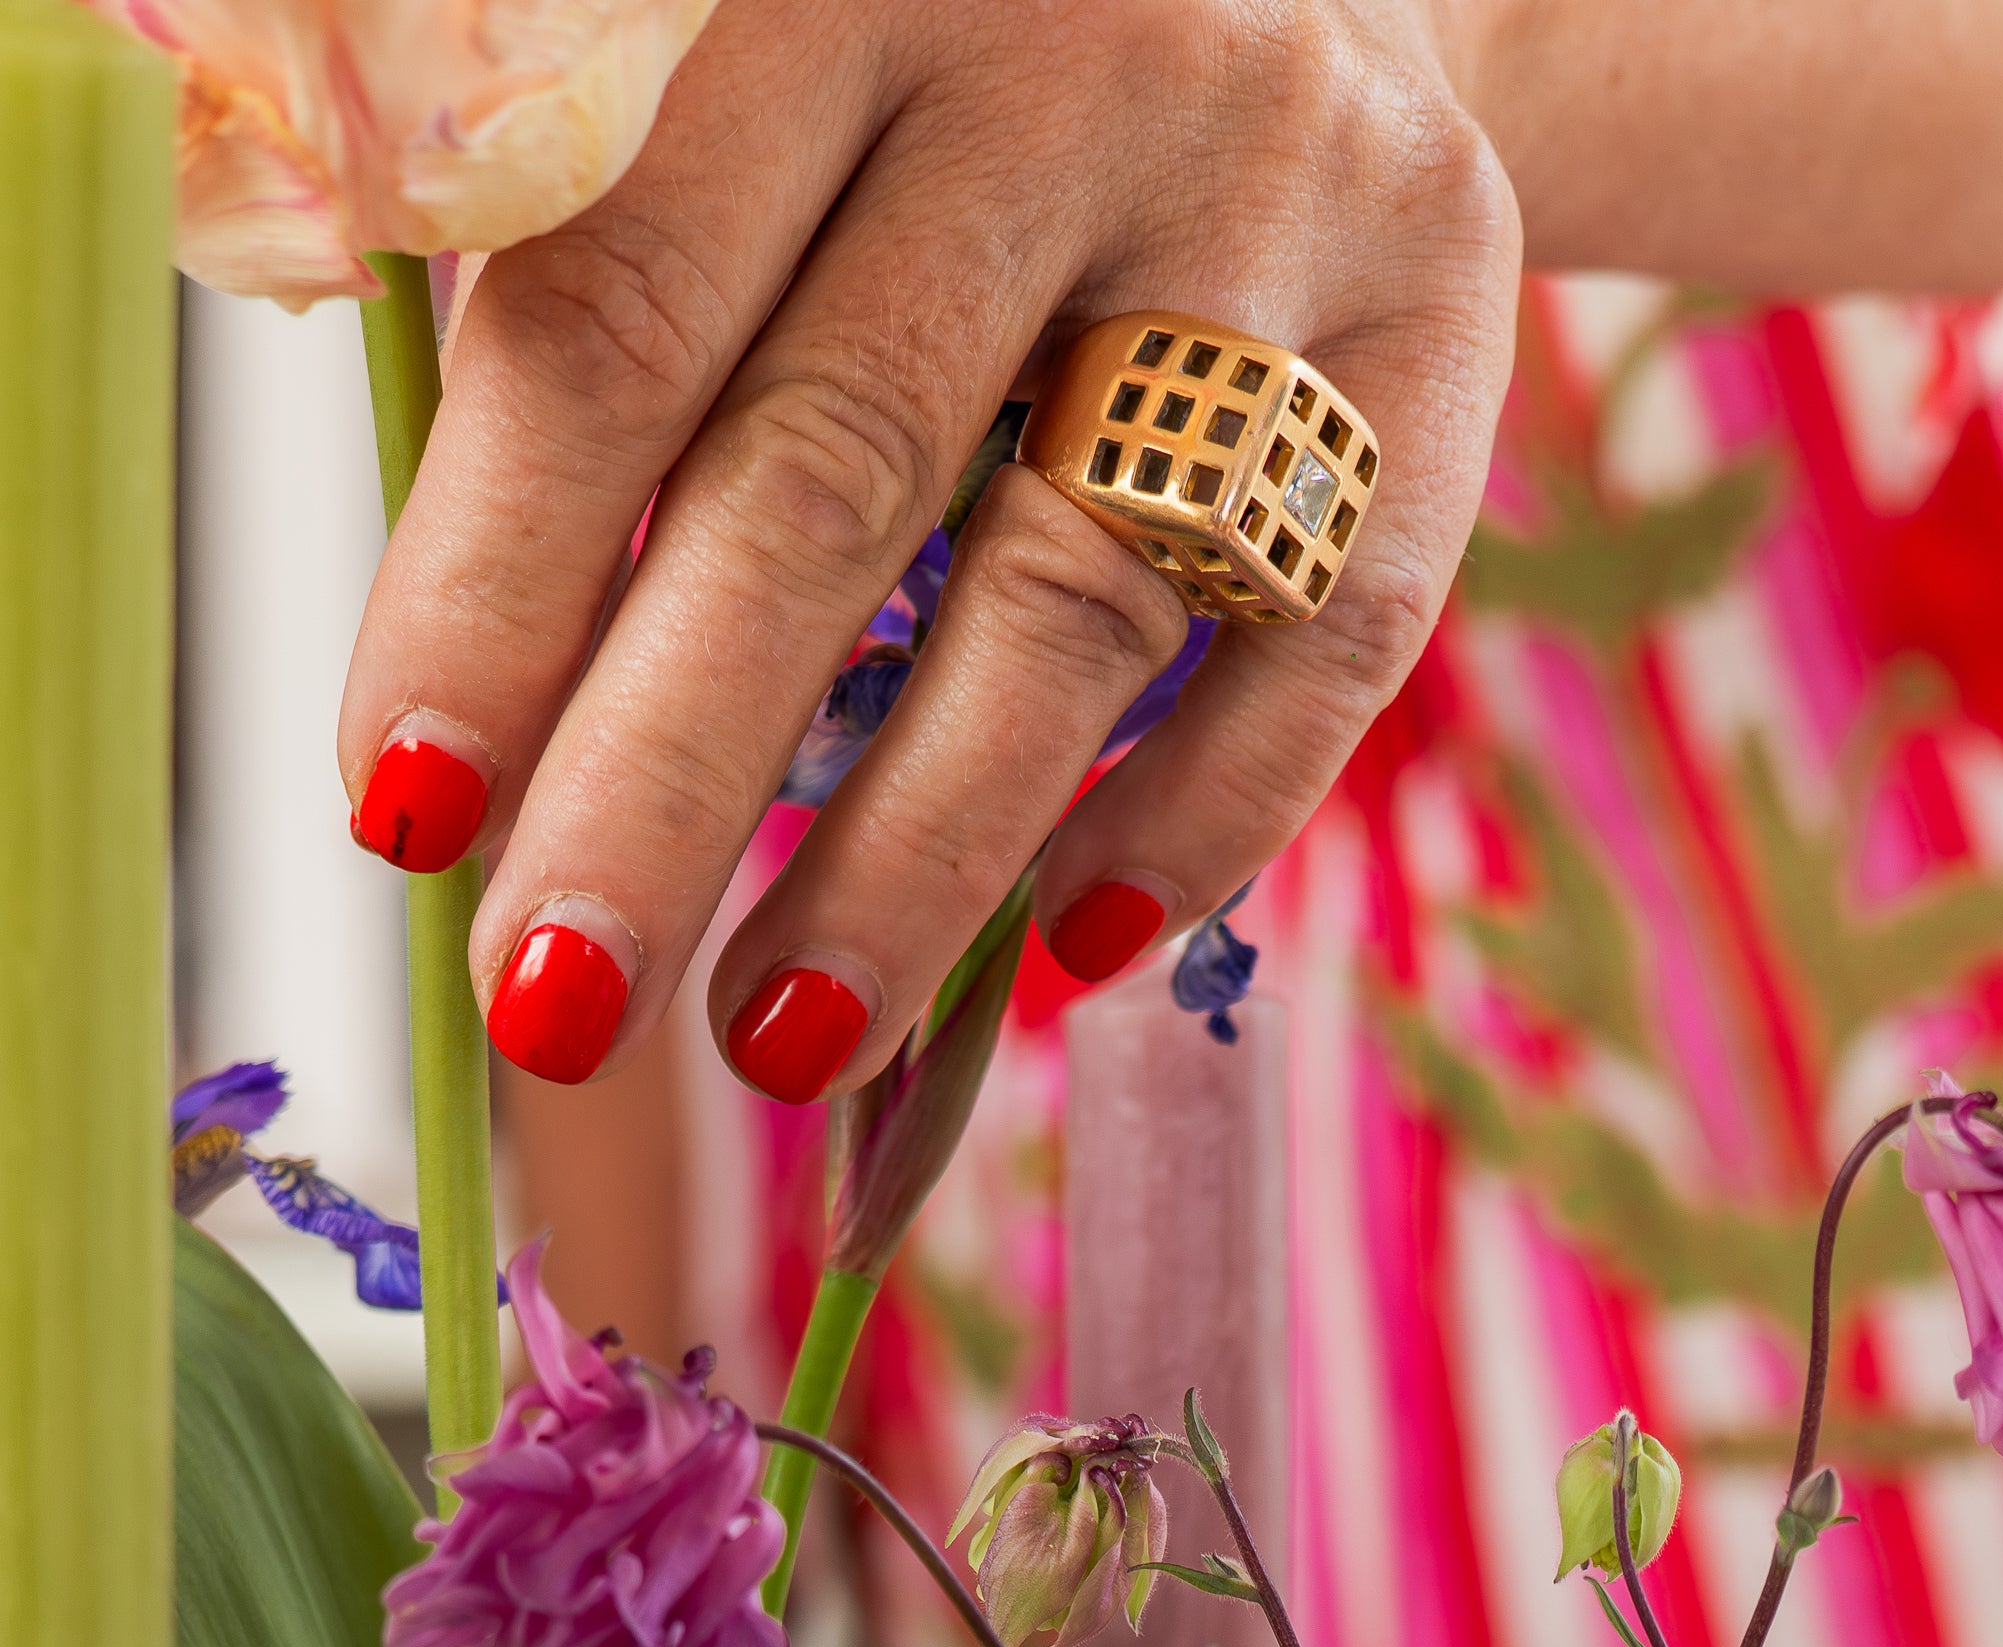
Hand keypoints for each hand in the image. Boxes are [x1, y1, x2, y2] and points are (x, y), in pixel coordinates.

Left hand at [338, 0, 1520, 1100]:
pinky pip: (1324, 638)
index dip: (498, 581)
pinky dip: (1200, 814)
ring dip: (912, 855)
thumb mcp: (747, 80)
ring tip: (776, 1039)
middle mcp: (1063, 51)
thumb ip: (614, 297)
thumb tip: (480, 702)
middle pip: (833, 474)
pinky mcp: (1446, 325)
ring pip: (1075, 590)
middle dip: (668, 775)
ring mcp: (1279, 193)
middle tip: (555, 1001)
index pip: (614, 314)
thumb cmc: (932, 68)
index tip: (403, 811)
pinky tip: (1067, 951)